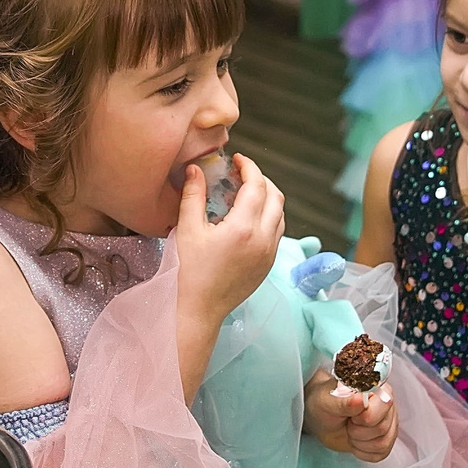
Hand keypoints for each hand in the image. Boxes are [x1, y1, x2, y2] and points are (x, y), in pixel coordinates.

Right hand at [172, 153, 285, 332]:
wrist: (201, 309)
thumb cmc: (191, 271)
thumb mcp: (187, 230)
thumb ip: (193, 196)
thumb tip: (196, 169)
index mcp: (243, 228)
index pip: (256, 185)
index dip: (249, 166)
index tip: (237, 159)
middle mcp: (263, 238)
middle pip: (275, 195)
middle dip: (260, 179)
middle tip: (241, 173)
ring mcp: (270, 252)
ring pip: (280, 213)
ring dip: (267, 197)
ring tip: (246, 193)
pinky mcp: (270, 263)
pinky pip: (278, 230)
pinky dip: (269, 215)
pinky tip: (250, 216)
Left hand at [305, 369, 395, 462]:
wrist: (322, 419)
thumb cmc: (324, 404)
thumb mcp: (326, 401)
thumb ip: (343, 402)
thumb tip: (360, 400)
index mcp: (376, 388)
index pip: (383, 407)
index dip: (363, 417)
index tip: (350, 415)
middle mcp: (387, 404)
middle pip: (382, 428)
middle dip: (357, 431)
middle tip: (347, 422)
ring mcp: (389, 423)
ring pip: (382, 443)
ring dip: (359, 442)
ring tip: (350, 430)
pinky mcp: (386, 439)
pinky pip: (381, 453)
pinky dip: (363, 451)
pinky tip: (355, 441)